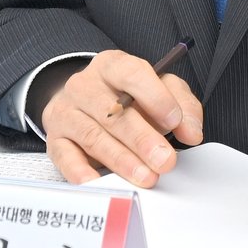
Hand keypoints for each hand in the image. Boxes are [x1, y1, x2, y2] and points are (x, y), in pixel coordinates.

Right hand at [41, 50, 203, 187]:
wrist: (84, 102)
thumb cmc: (127, 98)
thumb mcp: (158, 90)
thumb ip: (181, 105)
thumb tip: (192, 131)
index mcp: (112, 65)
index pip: (131, 73)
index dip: (154, 97)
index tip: (174, 121)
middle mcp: (85, 85)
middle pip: (113, 111)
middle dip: (142, 139)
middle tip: (165, 160)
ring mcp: (66, 111)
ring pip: (93, 136)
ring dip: (121, 160)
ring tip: (146, 177)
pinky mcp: (55, 138)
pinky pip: (65, 156)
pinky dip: (81, 171)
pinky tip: (99, 182)